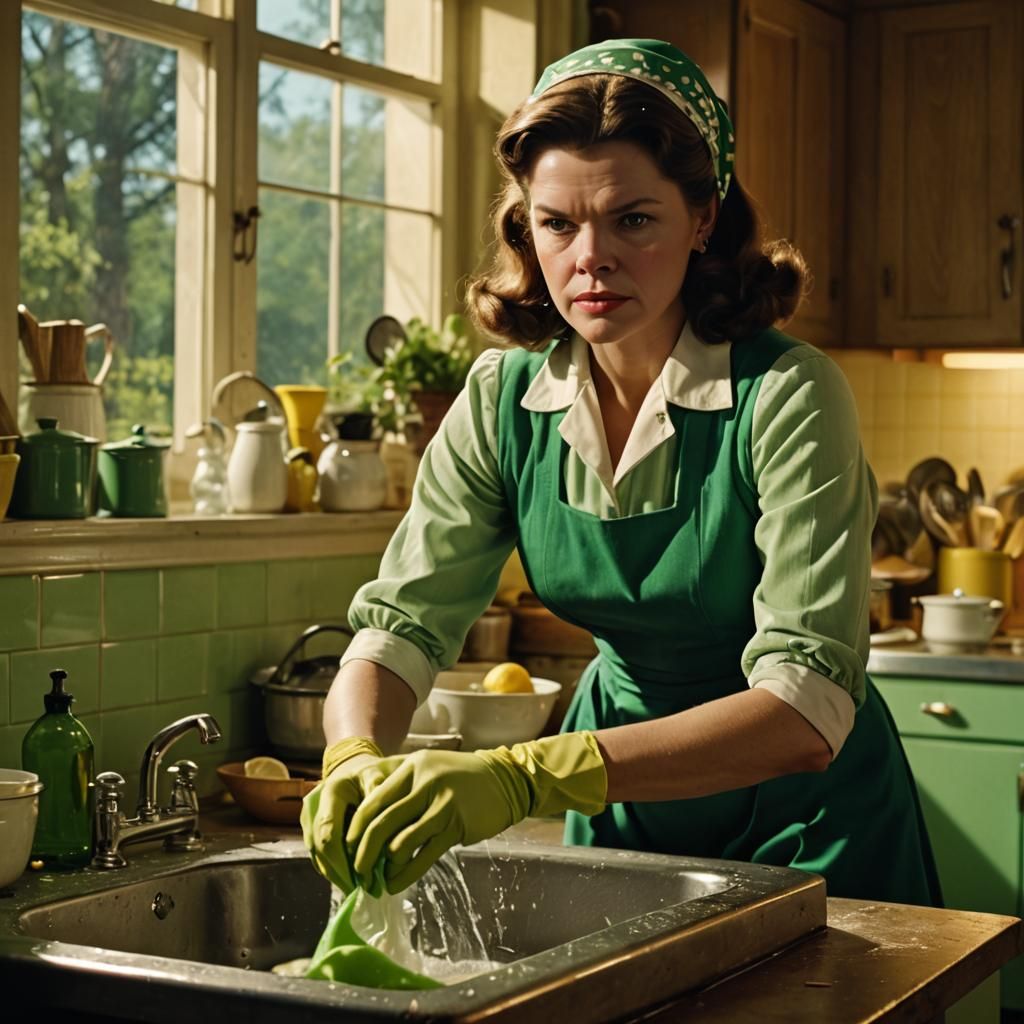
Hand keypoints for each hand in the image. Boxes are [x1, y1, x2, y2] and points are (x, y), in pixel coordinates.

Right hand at [301, 737, 400, 893]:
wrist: (354, 768)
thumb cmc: (371, 772)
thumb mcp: (379, 776)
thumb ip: (379, 796)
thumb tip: (383, 826)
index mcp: (330, 793)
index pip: (329, 833)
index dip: (341, 860)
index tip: (360, 878)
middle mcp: (313, 808)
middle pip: (320, 848)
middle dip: (339, 872)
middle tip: (362, 891)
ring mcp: (309, 820)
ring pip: (317, 855)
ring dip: (336, 874)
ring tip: (357, 890)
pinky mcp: (312, 830)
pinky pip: (320, 854)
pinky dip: (334, 868)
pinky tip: (351, 880)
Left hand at [347, 732, 607, 893]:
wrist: (505, 779)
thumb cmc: (460, 776)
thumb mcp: (427, 767)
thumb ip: (399, 784)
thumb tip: (366, 813)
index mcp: (411, 768)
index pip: (373, 801)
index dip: (356, 828)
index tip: (347, 848)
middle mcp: (424, 784)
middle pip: (381, 823)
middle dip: (364, 853)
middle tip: (357, 872)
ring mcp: (441, 805)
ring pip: (401, 842)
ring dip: (384, 867)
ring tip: (377, 881)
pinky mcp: (457, 825)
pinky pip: (424, 855)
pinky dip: (406, 874)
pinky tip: (396, 884)